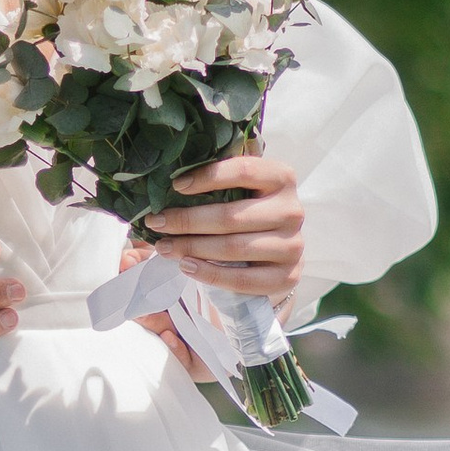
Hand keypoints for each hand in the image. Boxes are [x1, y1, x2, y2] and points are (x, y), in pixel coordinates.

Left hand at [146, 150, 304, 305]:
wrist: (275, 255)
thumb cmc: (247, 215)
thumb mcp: (239, 192)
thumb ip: (216, 184)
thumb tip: (169, 184)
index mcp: (281, 178)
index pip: (244, 171)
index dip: (208, 176)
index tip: (176, 185)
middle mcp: (292, 210)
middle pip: (232, 216)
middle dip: (187, 220)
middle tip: (157, 222)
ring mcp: (293, 245)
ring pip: (234, 247)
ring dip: (192, 248)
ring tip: (165, 247)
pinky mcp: (287, 276)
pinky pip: (242, 279)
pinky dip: (209, 274)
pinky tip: (186, 266)